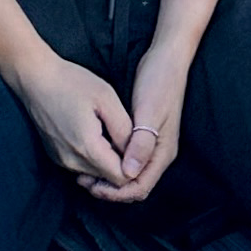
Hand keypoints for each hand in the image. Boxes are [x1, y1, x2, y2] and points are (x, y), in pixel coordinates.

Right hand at [18, 54, 132, 186]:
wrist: (35, 78)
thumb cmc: (72, 83)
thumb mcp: (106, 98)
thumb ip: (124, 129)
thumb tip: (135, 154)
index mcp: (88, 148)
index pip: (121, 178)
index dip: (135, 165)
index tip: (138, 146)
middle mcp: (72, 162)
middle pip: (108, 179)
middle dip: (122, 164)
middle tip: (126, 137)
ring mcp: (62, 161)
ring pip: (95, 174)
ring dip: (107, 161)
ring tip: (111, 133)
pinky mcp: (56, 156)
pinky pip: (81, 166)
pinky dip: (93, 157)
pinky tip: (95, 134)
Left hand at [86, 44, 191, 209]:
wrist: (166, 58)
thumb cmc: (159, 83)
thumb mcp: (149, 112)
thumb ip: (141, 143)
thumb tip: (129, 172)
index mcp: (163, 152)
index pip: (140, 187)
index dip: (117, 192)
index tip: (94, 186)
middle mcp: (158, 153)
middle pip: (135, 184)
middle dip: (111, 188)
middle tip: (85, 181)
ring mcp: (151, 144)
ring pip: (130, 173)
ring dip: (109, 176)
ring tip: (86, 171)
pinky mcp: (142, 134)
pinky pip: (127, 159)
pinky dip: (112, 161)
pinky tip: (95, 154)